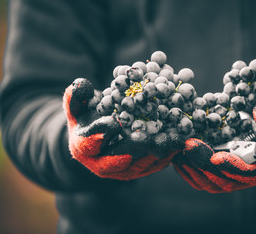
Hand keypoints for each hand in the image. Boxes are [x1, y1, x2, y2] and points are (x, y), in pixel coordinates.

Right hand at [63, 78, 179, 179]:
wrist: (96, 140)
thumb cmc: (85, 119)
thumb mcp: (76, 106)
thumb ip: (76, 96)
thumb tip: (80, 84)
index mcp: (84, 149)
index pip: (89, 144)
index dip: (99, 134)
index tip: (113, 123)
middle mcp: (103, 165)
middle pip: (120, 160)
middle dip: (135, 148)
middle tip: (148, 137)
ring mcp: (122, 171)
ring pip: (141, 165)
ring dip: (157, 153)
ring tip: (171, 139)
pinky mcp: (140, 170)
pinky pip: (154, 165)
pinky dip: (167, 154)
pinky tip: (179, 141)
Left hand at [173, 85, 255, 192]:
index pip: (249, 173)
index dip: (233, 167)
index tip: (216, 157)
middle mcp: (248, 175)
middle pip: (224, 180)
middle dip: (205, 165)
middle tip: (188, 147)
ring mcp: (231, 175)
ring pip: (210, 182)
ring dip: (193, 169)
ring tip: (178, 153)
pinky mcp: (218, 171)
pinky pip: (202, 177)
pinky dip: (189, 170)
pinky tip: (177, 157)